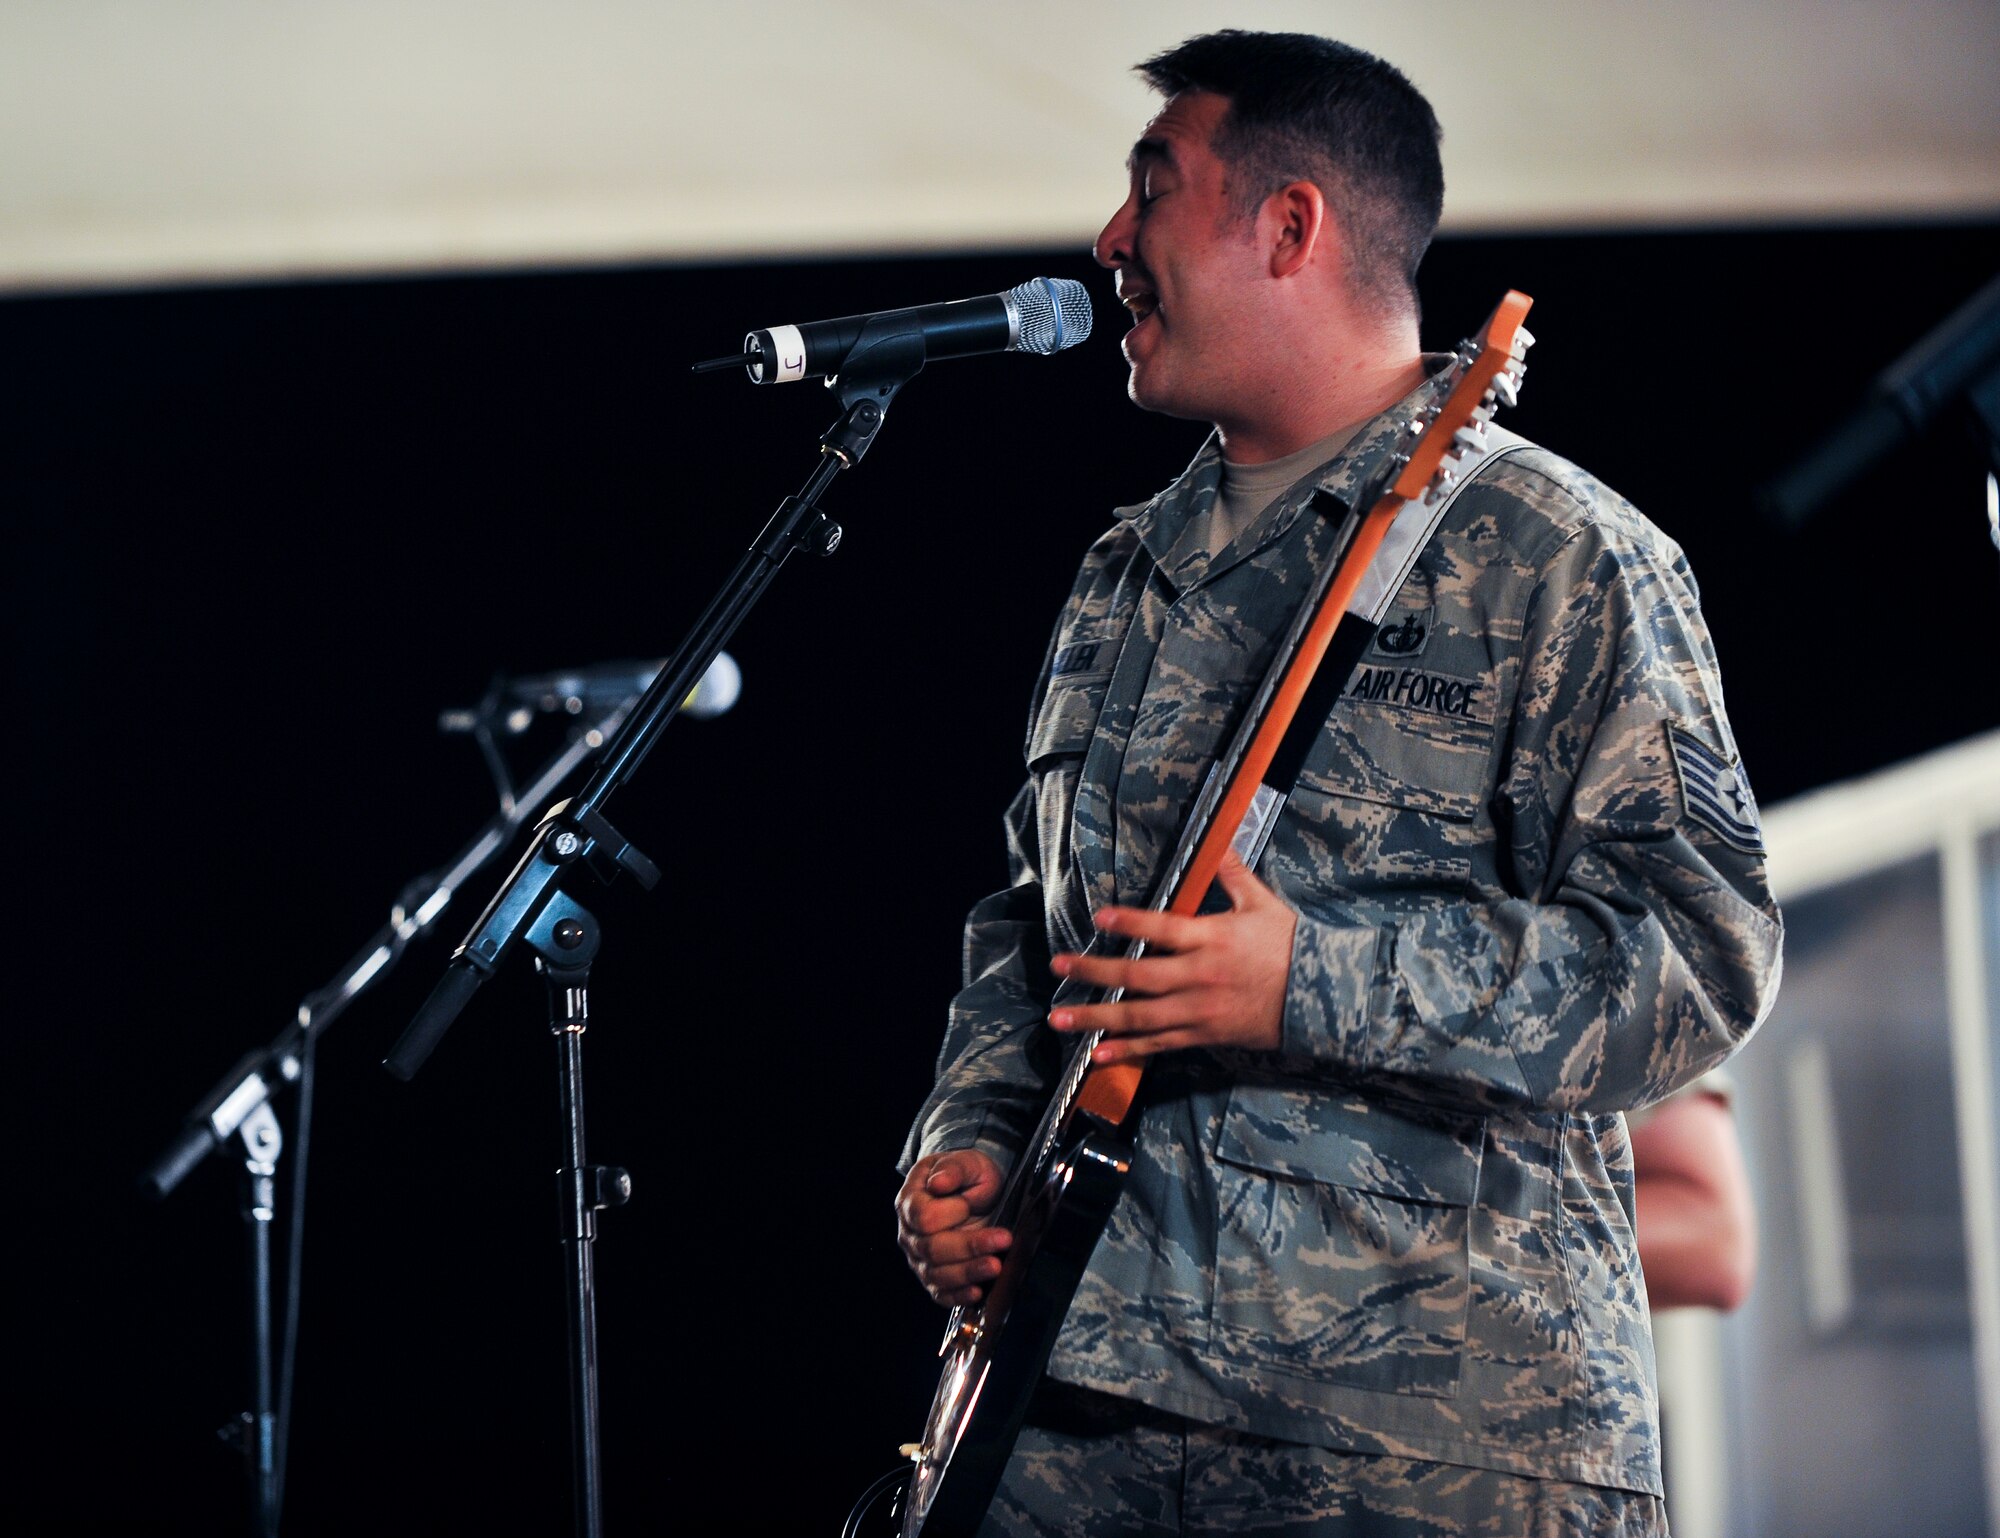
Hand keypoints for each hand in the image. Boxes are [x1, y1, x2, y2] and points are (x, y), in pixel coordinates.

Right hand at [895, 1149, 1010, 1307]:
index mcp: (911, 1199)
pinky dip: (958, 1295)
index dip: (948, 1214)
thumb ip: (954, 1169)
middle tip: (1002, 1239)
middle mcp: (910, 1232)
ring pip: (937, 1274)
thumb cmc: (968, 1176)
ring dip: (969, 1272)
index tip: (969, 1204)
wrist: (974, 1191)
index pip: (923, 1216)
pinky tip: (977, 1292)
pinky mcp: (934, 1277)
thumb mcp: (967, 1162)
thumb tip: (938, 1183)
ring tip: (996, 1266)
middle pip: (931, 1248)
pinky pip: (941, 1293)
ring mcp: (919, 1257)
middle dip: (969, 1246)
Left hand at [1048, 849, 1296, 1064]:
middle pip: (1138, 975)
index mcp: (1212, 938)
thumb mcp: (1263, 904)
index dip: (1131, 922)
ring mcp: (1198, 1010)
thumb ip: (1233, 874)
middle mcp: (1199, 976)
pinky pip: (1159, 1045)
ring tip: (1060, 1017)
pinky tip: (1098, 1053)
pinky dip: (1127, 1050)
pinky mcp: (1203, 1035)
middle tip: (1058, 966)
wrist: (1322, 996)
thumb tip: (1221, 841)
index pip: (1164, 928)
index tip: (1100, 916)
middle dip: (1093, 971)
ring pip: (1139, 1016)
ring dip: (1096, 1016)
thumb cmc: (1291, 946)